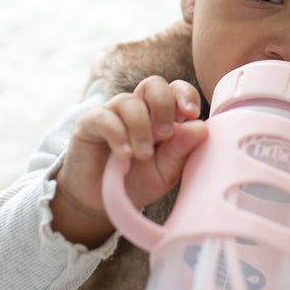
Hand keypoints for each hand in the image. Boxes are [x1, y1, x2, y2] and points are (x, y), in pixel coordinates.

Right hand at [51, 77, 207, 246]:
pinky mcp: (89, 124)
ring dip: (140, 127)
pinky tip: (125, 155)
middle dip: (163, 105)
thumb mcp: (166, 172)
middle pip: (153, 85)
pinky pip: (104, 117)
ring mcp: (113, 114)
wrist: (101, 204)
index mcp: (162, 116)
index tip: (191, 114)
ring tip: (142, 155)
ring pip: (129, 101)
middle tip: (165, 135)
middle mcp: (139, 109)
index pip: (176, 90)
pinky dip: (118, 134)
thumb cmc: (138, 183)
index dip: (185, 94)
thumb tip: (201, 127)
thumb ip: (181, 150)